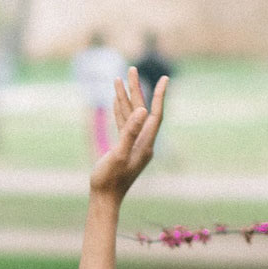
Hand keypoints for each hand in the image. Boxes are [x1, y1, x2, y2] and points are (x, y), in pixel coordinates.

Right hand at [88, 68, 165, 202]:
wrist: (103, 199)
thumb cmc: (109, 180)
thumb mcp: (118, 155)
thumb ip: (129, 133)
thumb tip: (143, 111)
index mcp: (145, 144)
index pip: (155, 115)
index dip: (159, 96)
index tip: (164, 78)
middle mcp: (142, 142)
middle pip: (142, 110)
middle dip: (136, 89)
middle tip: (132, 69)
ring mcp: (132, 144)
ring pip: (130, 115)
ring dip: (125, 97)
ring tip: (119, 79)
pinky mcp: (122, 147)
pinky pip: (122, 123)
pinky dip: (119, 110)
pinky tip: (115, 100)